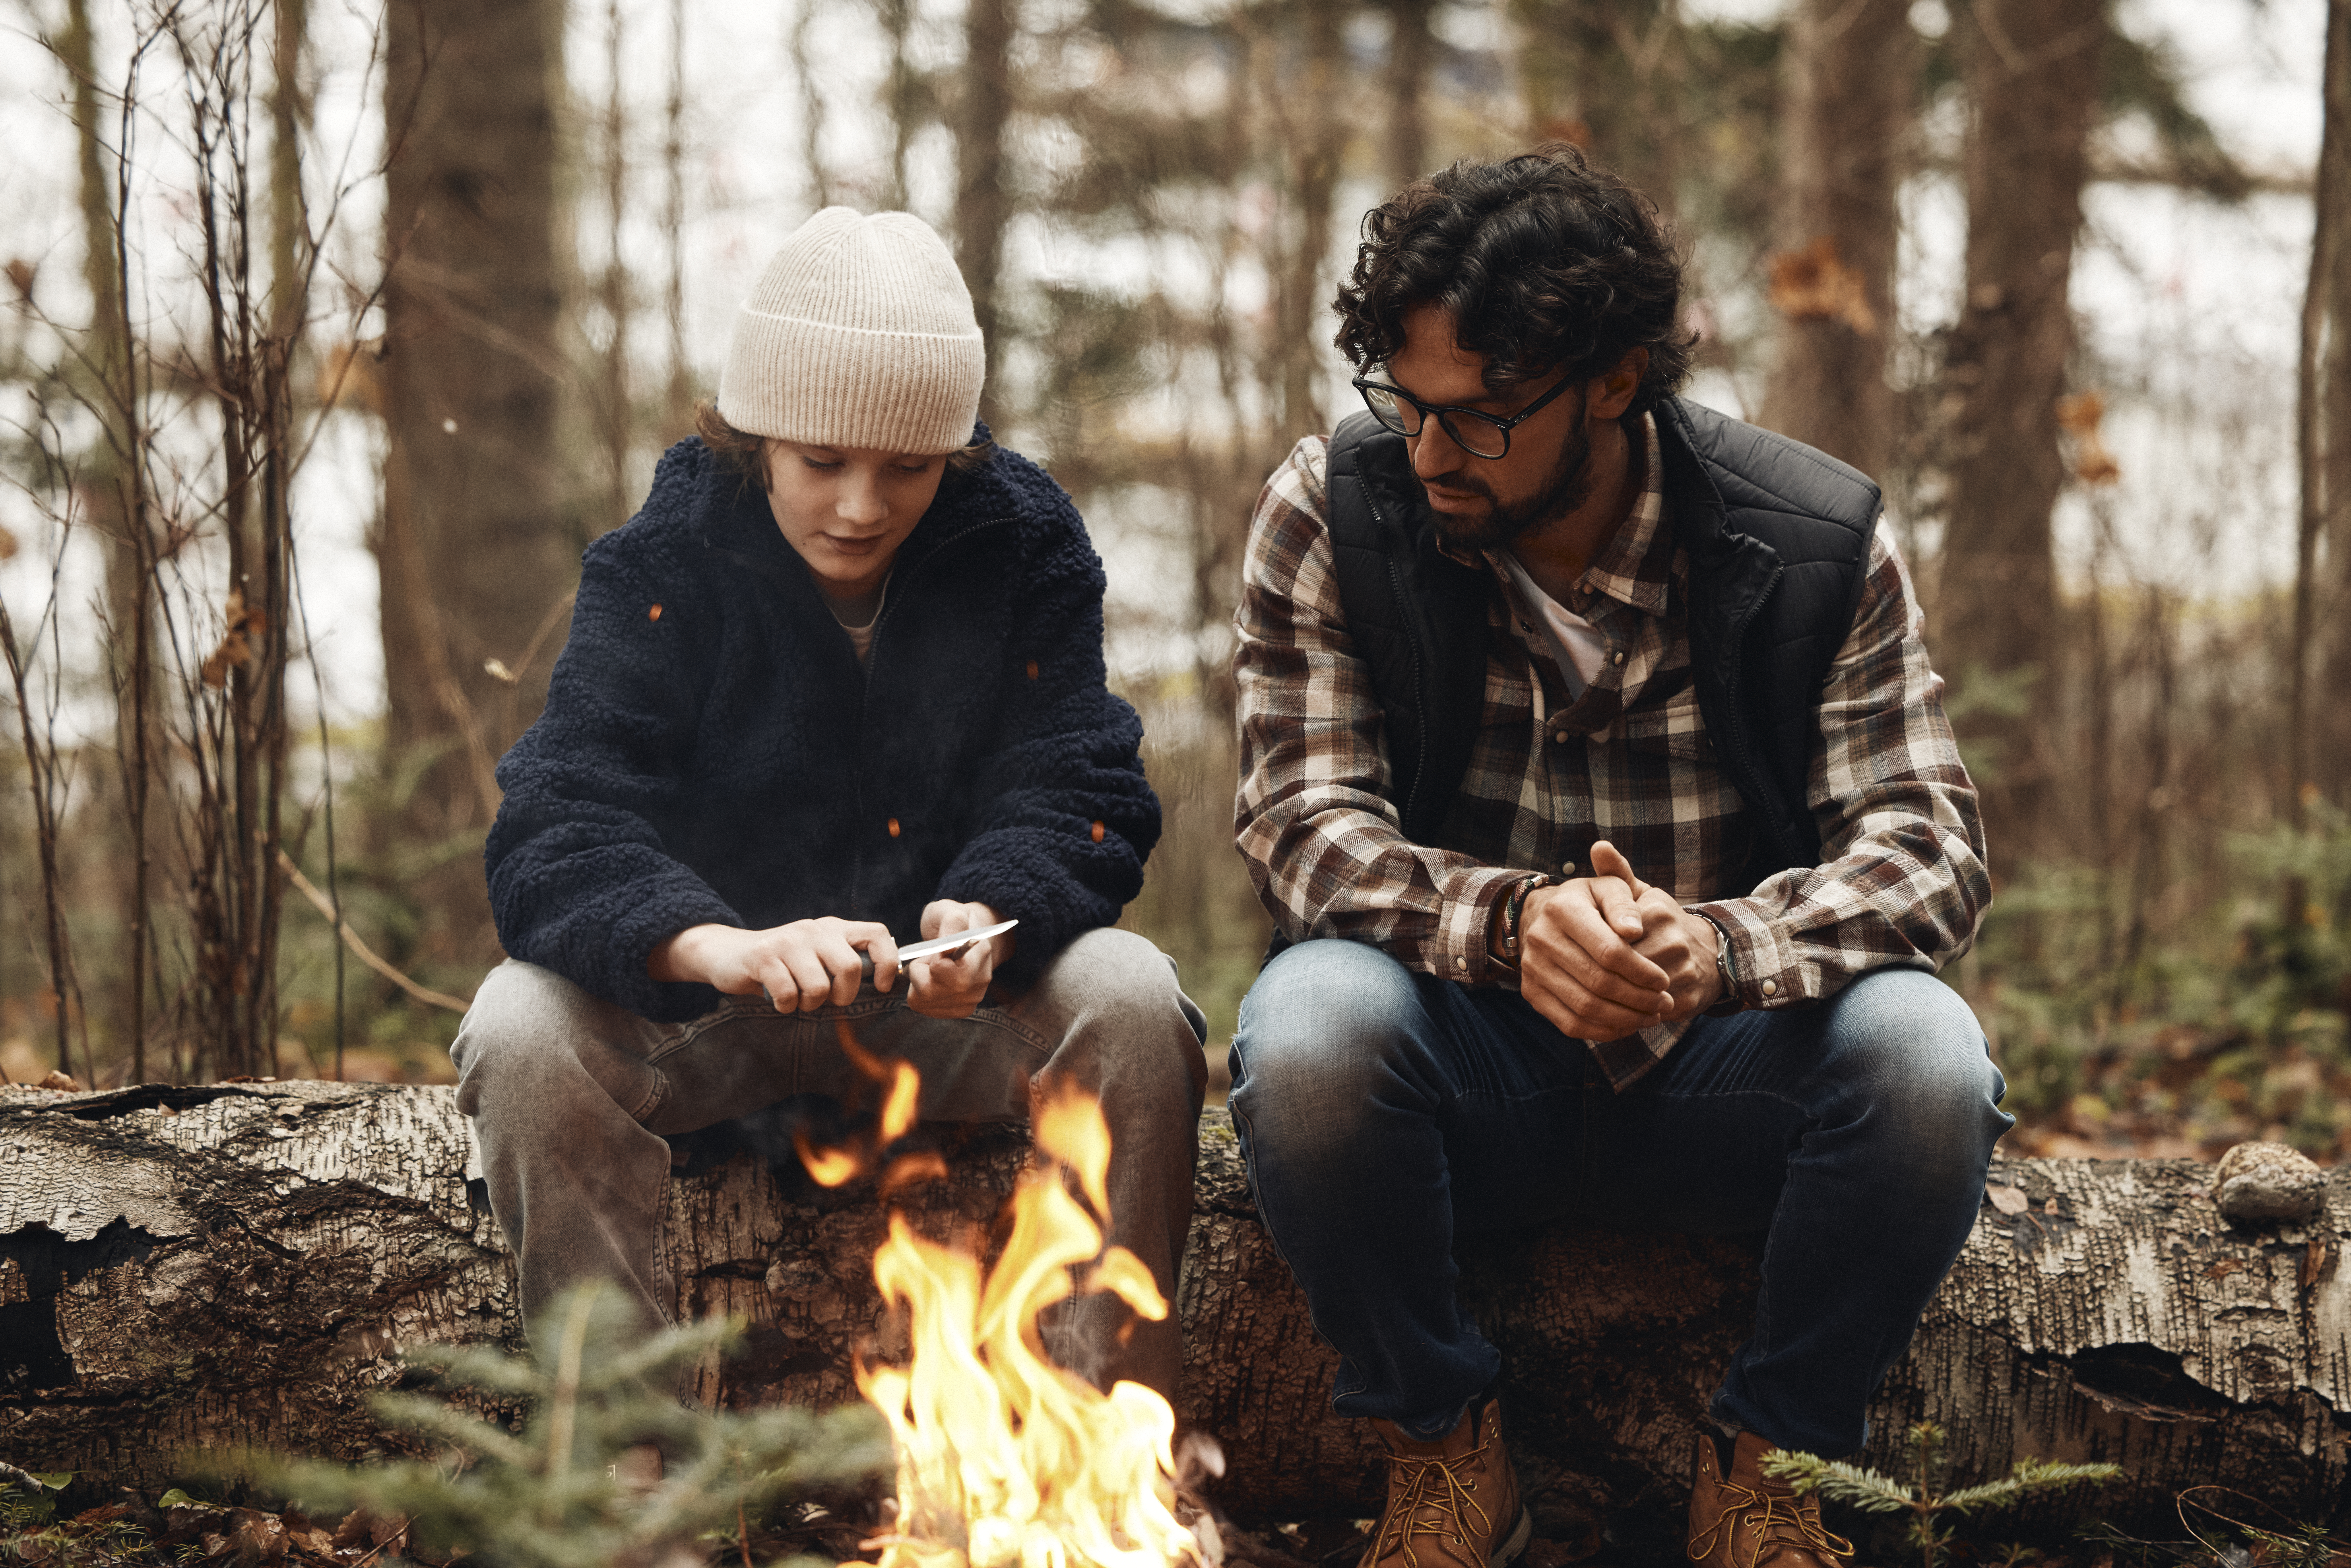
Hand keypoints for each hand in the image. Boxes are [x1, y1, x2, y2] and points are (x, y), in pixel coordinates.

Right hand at [648, 918, 898, 1011]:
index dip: (886, 962)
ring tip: (797, 997)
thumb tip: (881, 984)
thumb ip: (845, 962)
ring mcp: (789, 941)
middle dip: (842, 996)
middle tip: (826, 1000)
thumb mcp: (817, 955)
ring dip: (809, 1004)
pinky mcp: (764, 956)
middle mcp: (814, 930)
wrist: (728, 953)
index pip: (877, 934)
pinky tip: (778, 998)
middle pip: (850, 967)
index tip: (879, 986)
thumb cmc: (782, 963)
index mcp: (834, 928)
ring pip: (819, 987)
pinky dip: (785, 1005)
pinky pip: (788, 994)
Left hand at [905, 900, 1013, 1019]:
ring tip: (933, 968)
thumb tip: (948, 946)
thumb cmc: (957, 923)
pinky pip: (923, 1007)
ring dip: (919, 981)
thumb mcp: (950, 911)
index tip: (940, 947)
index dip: (933, 959)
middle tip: (932, 957)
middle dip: (921, 971)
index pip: (945, 971)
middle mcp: (978, 984)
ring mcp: (969, 1001)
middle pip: (928, 990)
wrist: (971, 939)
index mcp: (980, 956)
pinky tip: (933, 980)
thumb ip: (951, 923)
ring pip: (922, 1000)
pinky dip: (920, 993)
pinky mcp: (958, 1011)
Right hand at [1513, 841, 1720, 1038]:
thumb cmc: (1589, 903)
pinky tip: (1627, 1025)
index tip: (1664, 981)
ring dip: (1625, 1018)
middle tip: (1665, 1003)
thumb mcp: (1609, 888)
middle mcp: (1541, 939)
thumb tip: (1634, 931)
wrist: (1543, 917)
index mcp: (1563, 909)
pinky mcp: (1531, 992)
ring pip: (1585, 1007)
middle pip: (1598, 982)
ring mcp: (1532, 969)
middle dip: (1638, 998)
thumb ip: (1624, 905)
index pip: (1609, 950)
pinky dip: (1603, 1031)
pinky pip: (1570, 1023)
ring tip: (1652, 1017)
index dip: (1641, 971)